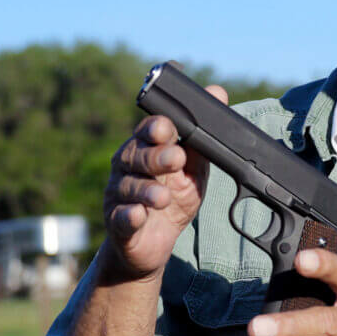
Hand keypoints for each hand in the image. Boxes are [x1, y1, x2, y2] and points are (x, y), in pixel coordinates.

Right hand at [102, 86, 225, 279]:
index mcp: (146, 148)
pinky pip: (121, 218)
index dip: (155, 128)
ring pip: (129, 188)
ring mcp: (119, 195)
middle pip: (136, 156)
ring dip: (146, 191)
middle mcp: (127, 168)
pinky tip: (138, 215)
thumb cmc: (173, 197)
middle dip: (155, 157)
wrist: (154, 243)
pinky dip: (130, 216)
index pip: (147, 131)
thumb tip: (218, 92)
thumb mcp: (193, 168)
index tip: (167, 128)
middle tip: (175, 159)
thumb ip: (202, 137)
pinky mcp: (118, 223)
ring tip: (163, 197)